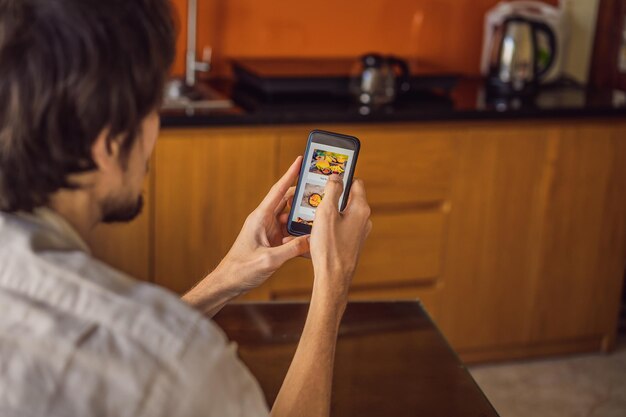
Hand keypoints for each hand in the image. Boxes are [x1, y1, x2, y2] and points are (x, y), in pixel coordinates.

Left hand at [215, 156, 310, 293]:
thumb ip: (291, 249)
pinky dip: (299, 233)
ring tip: (320, 217)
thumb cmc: (241, 269)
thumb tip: (311, 240)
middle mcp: (264, 220)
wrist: (228, 283)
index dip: (290, 174)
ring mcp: (268, 230)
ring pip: (291, 217)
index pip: (279, 190)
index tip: (301, 160)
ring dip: (303, 218)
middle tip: (322, 192)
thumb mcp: (269, 260)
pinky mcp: (272, 241)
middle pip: (288, 201)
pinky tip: (310, 238)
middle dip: (304, 196)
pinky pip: (290, 232)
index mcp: (260, 217)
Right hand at [309, 175, 371, 307]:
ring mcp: (359, 232)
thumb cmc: (329, 246)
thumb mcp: (326, 212)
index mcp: (361, 209)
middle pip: (348, 198)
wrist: (333, 277)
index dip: (342, 178)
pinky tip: (316, 232)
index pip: (355, 183)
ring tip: (312, 217)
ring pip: (343, 214)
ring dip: (329, 213)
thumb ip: (332, 190)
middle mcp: (364, 220)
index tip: (329, 177)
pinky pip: (341, 227)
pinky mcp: (352, 243)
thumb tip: (336, 177)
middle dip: (332, 197)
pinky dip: (330, 226)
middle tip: (316, 198)